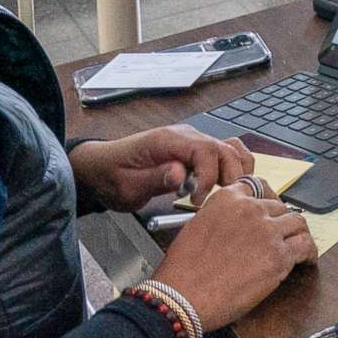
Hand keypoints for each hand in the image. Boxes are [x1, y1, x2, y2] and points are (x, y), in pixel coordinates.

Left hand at [71, 124, 256, 211]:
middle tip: (221, 202)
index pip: (205, 150)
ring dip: (236, 170)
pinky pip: (224, 152)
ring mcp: (192, 141)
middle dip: (230, 176)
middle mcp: (185, 135)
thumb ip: (156, 178)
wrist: (100, 168)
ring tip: (228, 194)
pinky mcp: (195, 150)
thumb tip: (181, 174)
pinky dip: (233, 167)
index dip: (209, 176)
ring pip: (230, 148)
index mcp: (168, 140)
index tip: (198, 200)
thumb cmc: (112, 176)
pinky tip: (227, 185)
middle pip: (225, 148)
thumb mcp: (127, 185)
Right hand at [150, 181, 315, 332]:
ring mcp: (268, 231)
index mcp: (228, 198)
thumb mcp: (196, 227)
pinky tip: (306, 260)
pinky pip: (305, 247)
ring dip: (298, 235)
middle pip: (280, 207)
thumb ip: (221, 218)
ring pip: (297, 223)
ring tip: (299, 246)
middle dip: (281, 222)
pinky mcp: (279, 256)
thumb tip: (237, 225)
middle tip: (282, 236)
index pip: (258, 187)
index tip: (271, 213)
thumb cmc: (182, 271)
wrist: (181, 297)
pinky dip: (309, 253)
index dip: (267, 202)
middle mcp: (251, 209)